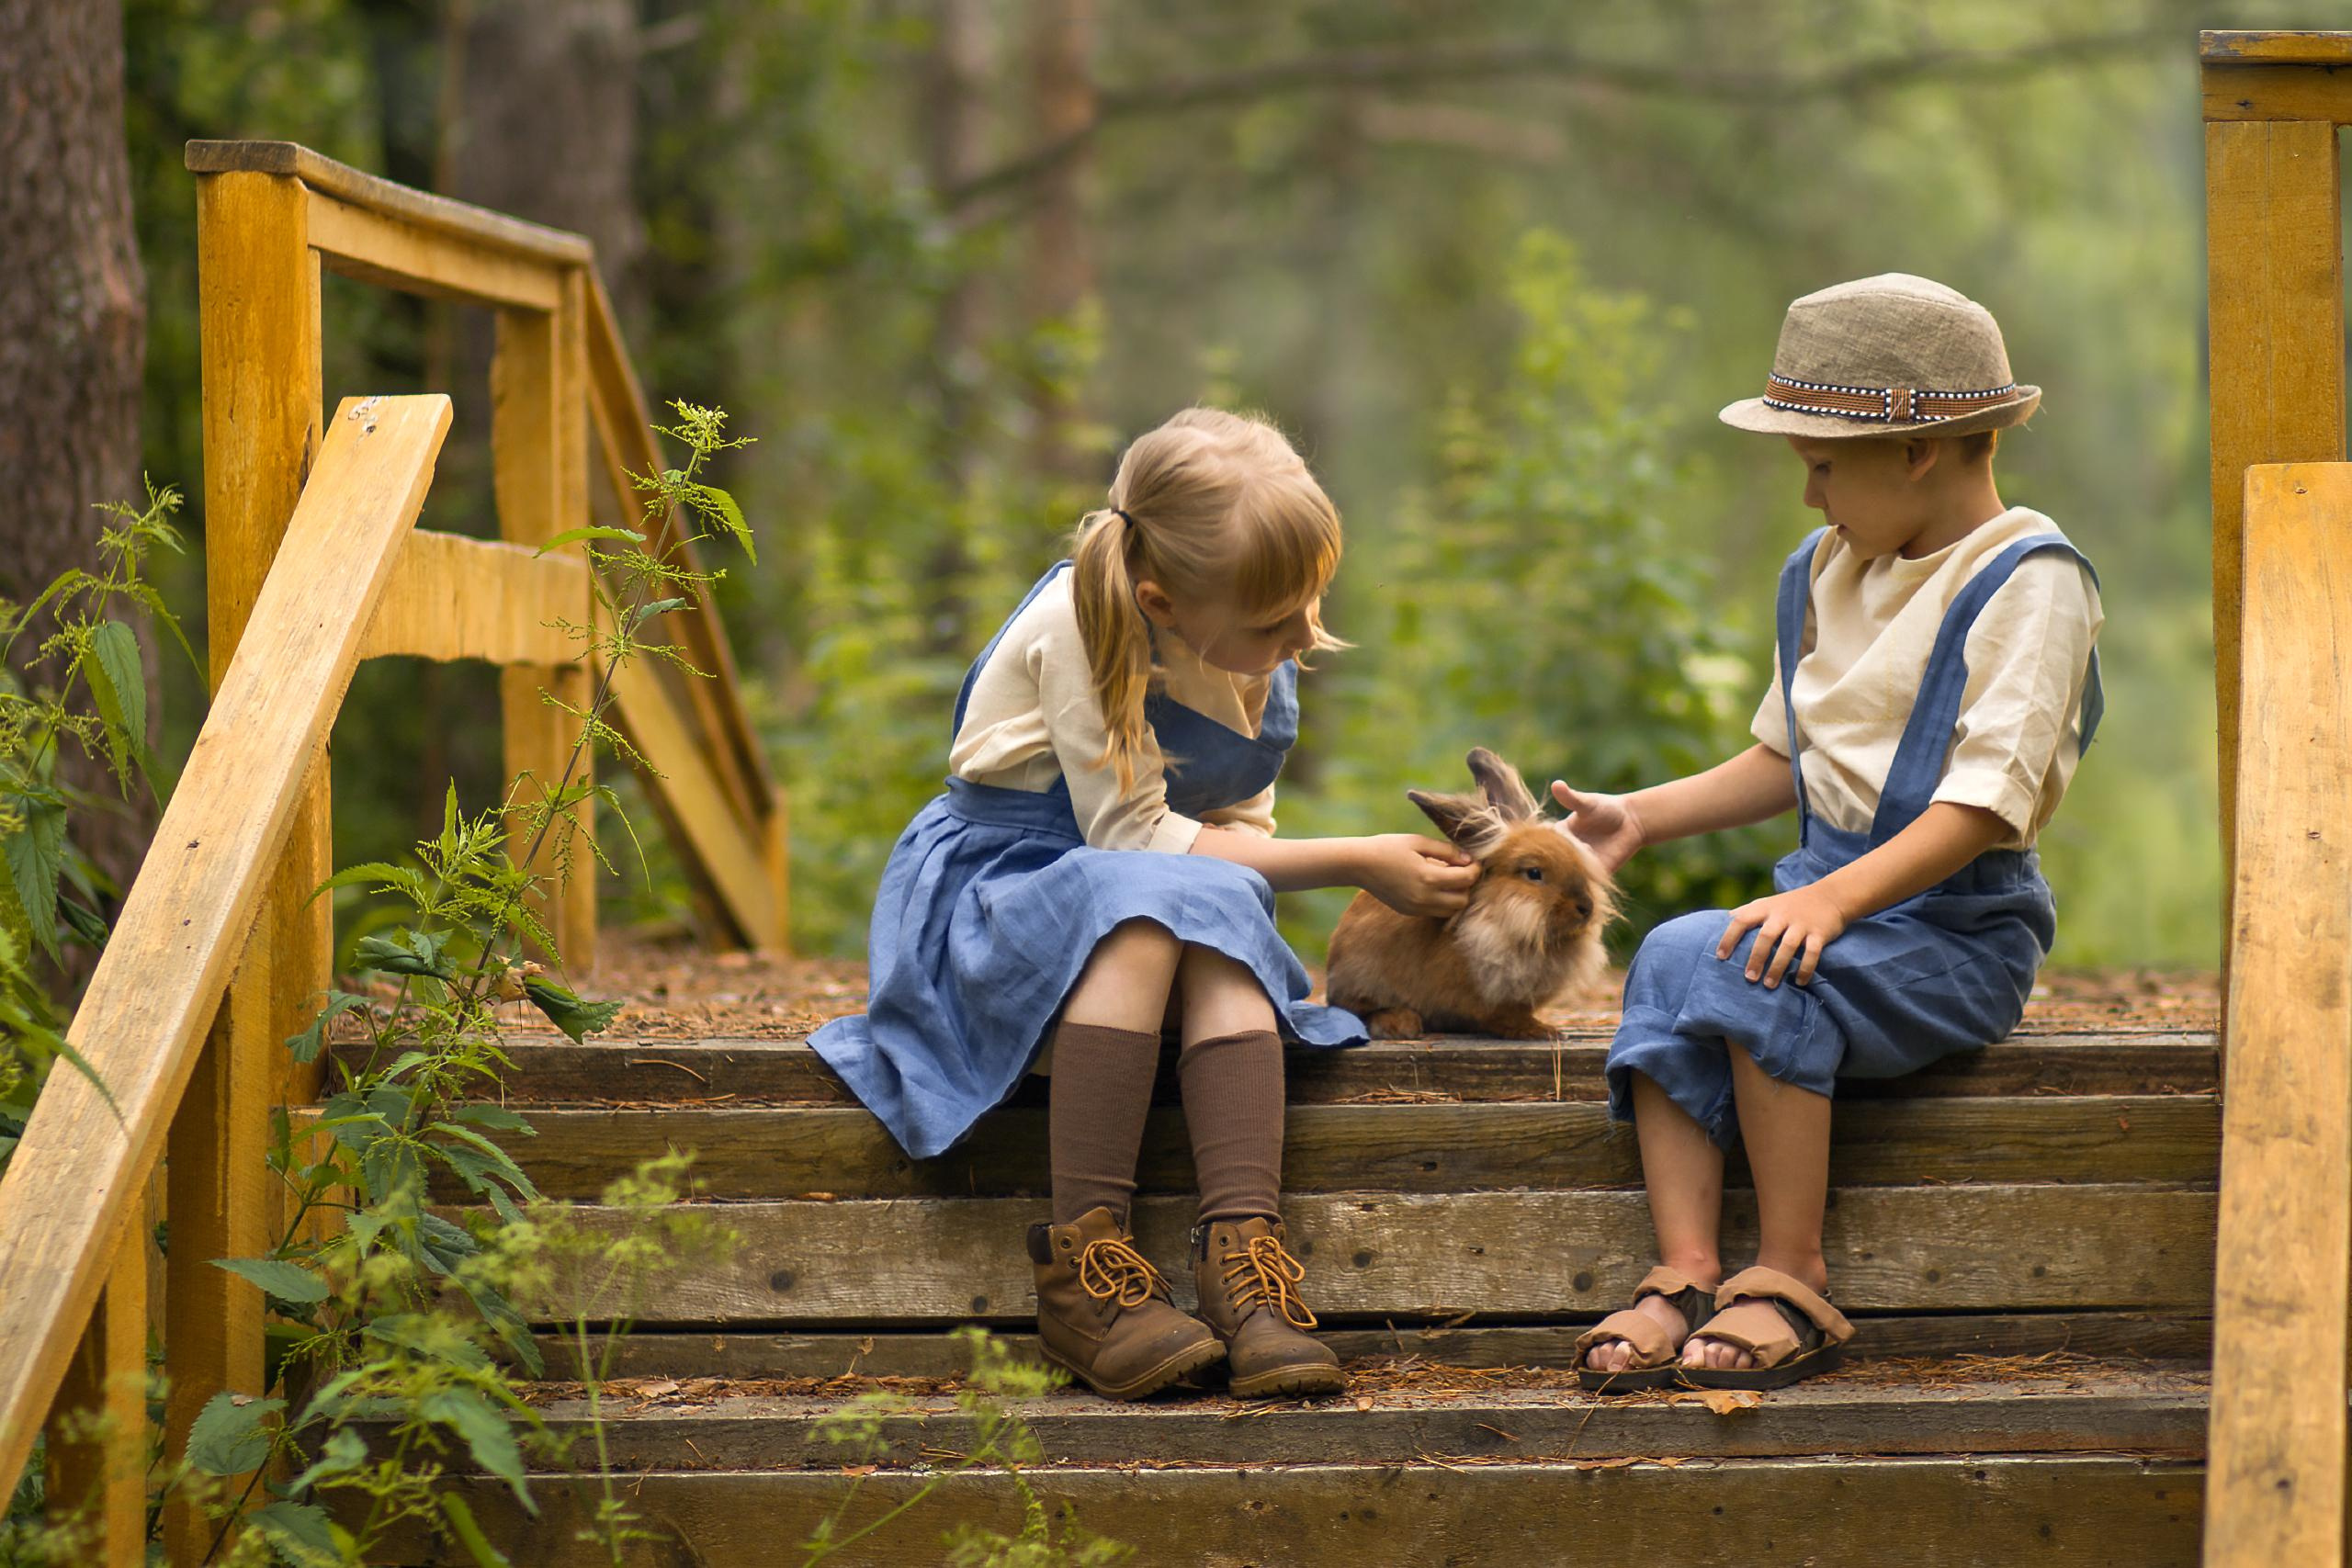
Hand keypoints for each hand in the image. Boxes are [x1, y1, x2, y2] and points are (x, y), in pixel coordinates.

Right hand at [1357, 834, 1478, 916]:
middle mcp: (1424, 898)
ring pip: (1451, 911)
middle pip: (1463, 900)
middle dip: (1467, 885)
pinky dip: (1441, 901)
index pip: (1466, 879)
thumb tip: (1468, 859)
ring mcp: (1416, 908)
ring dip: (1456, 896)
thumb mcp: (1418, 842)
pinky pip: (1435, 911)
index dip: (1475, 869)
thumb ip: (1446, 851)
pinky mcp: (1409, 912)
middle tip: (1461, 870)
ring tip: (1448, 878)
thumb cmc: (1389, 847)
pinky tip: (1434, 885)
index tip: (1472, 860)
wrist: (1359, 864)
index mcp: (1428, 877)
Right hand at [1549, 781, 1644, 872]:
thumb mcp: (1588, 803)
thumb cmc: (1607, 809)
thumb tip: (1556, 784)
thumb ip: (1572, 798)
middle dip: (1556, 859)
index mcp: (1560, 834)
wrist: (1632, 822)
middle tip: (1561, 855)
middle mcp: (1567, 851)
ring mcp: (1580, 864)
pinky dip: (1583, 881)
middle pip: (1555, 859)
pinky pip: (1585, 882)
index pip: (1546, 840)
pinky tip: (1586, 875)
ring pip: (1569, 872)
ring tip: (1579, 861)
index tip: (1544, 842)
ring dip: (1570, 871)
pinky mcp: (1595, 874)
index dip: (1542, 842)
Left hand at [1716, 884, 1847, 988]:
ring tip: (1769, 984)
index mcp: (1766, 908)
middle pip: (1765, 936)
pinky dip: (1805, 968)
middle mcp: (1782, 915)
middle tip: (1749, 978)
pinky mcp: (1819, 933)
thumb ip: (1748, 911)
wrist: (1831, 895)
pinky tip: (1799, 982)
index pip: (1742, 920)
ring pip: (1788, 946)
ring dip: (1778, 967)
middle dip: (1756, 958)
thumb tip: (1724, 920)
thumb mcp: (1768, 902)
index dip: (1729, 937)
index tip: (1720, 957)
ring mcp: (1801, 924)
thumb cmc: (1791, 903)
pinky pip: (1812, 953)